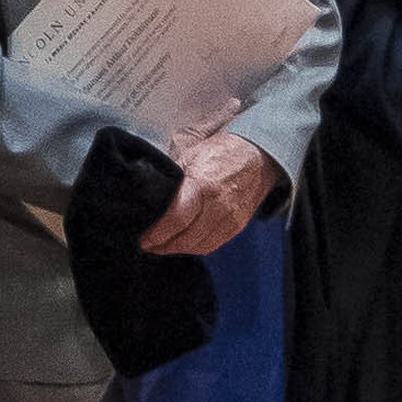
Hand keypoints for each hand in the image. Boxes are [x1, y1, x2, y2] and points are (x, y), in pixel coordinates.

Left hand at [143, 132, 278, 257]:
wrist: (257, 156)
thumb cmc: (222, 152)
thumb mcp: (190, 154)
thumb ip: (171, 176)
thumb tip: (149, 191)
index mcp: (203, 185)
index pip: (177, 219)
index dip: (158, 234)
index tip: (144, 239)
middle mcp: (218, 206)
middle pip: (187, 238)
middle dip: (164, 246)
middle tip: (149, 245)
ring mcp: (230, 219)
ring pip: (200, 246)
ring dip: (179, 249)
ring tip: (163, 246)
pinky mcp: (237, 226)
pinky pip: (213, 245)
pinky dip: (196, 248)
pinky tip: (184, 244)